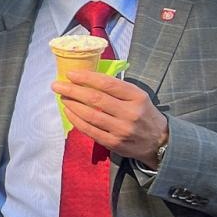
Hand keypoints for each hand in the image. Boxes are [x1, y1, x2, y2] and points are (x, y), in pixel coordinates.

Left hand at [52, 70, 168, 162]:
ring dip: (72, 104)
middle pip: (96, 99)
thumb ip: (118, 89)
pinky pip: (89, 130)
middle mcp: (130, 113)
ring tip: (62, 97)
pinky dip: (76, 120)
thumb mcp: (138, 97)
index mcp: (137, 97)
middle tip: (56, 85)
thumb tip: (87, 78)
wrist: (160, 141)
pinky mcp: (113, 143)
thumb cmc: (143, 114)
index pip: (108, 84)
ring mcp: (121, 129)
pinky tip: (69, 112)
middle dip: (72, 90)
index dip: (87, 78)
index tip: (70, 74)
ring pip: (90, 115)